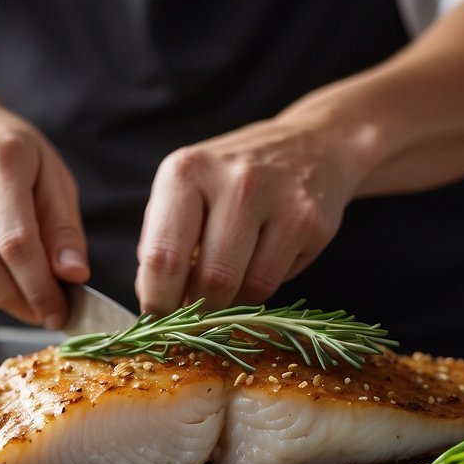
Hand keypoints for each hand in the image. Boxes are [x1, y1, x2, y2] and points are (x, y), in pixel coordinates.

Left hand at [135, 117, 357, 313]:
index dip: (157, 300)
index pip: (162, 256)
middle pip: (209, 280)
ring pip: (245, 288)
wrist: (310, 146)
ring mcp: (279, 201)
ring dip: (230, 302)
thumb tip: (152, 297)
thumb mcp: (186, 191)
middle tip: (194, 312)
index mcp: (187, 171)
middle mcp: (234, 182)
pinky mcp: (311, 223)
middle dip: (198, 310)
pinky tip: (258, 265)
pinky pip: (275, 283)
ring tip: (227, 284)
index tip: (157, 318)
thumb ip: (161, 240)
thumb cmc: (232, 177)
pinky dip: (259, 289)